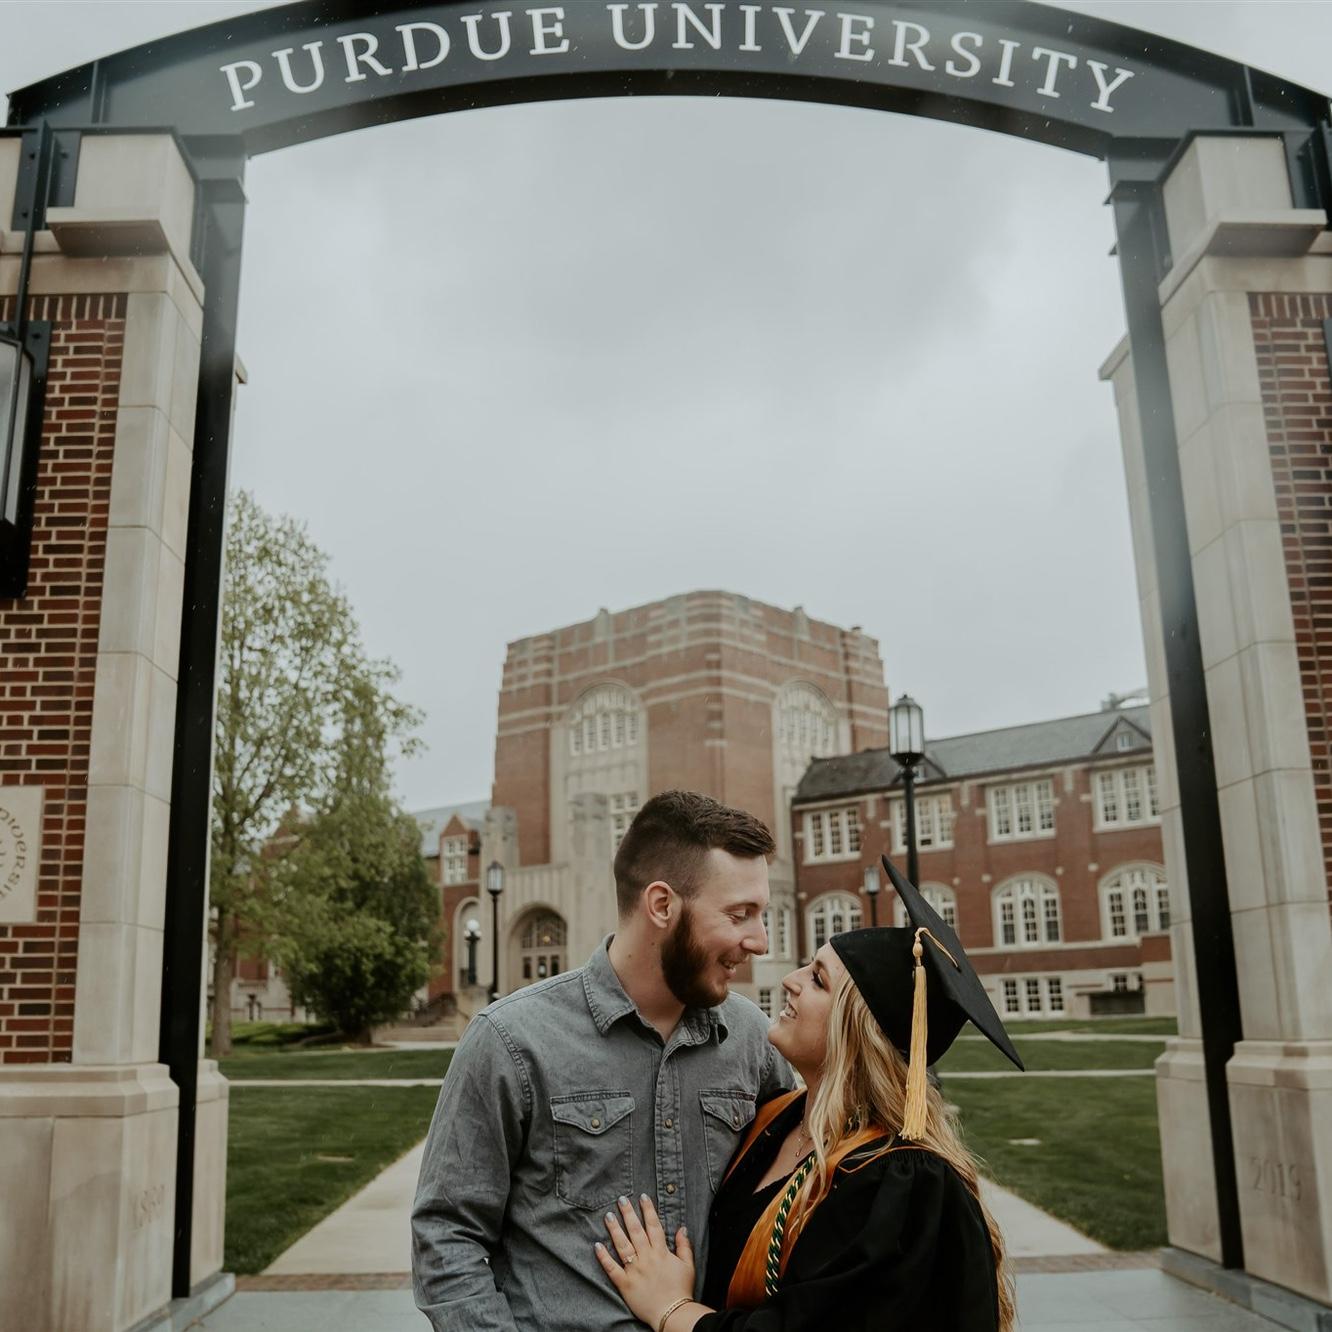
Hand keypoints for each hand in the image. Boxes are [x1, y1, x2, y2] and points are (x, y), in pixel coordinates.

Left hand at [595, 1193, 696, 1328]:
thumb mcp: (688, 1265)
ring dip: (614, 1230)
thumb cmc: (681, 1290)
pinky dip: (604, 1257)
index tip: (642, 1197)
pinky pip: (612, 1269)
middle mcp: (646, 1258)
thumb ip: (684, 1246)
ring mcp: (634, 1270)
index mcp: (661, 1252)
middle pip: (635, 1231)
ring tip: (607, 1216)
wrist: (672, 1314)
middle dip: (628, 1213)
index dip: (648, 1210)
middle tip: (621, 1199)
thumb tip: (681, 1228)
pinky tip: (597, 1245)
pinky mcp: (625, 1284)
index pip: (653, 1226)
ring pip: (622, 1246)